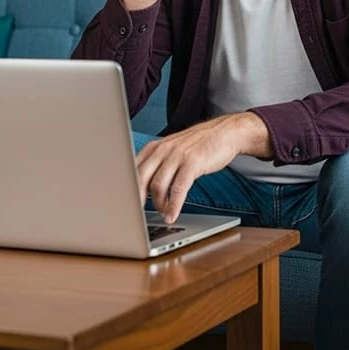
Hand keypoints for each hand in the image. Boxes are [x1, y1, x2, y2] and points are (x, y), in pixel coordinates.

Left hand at [136, 112, 272, 222]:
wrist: (224, 132)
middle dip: (136, 201)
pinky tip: (172, 215)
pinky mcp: (192, 163)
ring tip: (163, 214)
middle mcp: (162, 150)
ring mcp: (177, 155)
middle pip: (139, 179)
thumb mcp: (172, 150)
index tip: (123, 205)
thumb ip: (157, 165)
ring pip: (157, 186)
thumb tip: (141, 189)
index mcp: (153, 147)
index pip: (131, 170)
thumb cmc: (198, 144)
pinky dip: (174, 205)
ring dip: (158, 205)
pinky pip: (179, 189)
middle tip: (136, 217)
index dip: (125, 190)